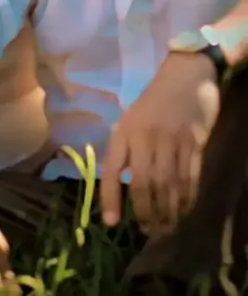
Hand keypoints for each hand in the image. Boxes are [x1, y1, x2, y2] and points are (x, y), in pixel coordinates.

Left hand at [100, 52, 220, 236]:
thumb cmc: (154, 100)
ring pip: (169, 185)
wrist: (186, 74)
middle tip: (148, 231)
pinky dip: (187, 197)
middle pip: (145, 184)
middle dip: (146, 212)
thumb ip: (125, 149)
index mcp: (125, 131)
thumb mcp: (131, 119)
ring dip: (167, 211)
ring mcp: (172, 139)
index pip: (113, 169)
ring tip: (166, 228)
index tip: (112, 222)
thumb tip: (120, 187)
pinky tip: (185, 209)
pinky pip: (190, 177)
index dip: (111, 197)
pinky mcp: (195, 142)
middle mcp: (146, 137)